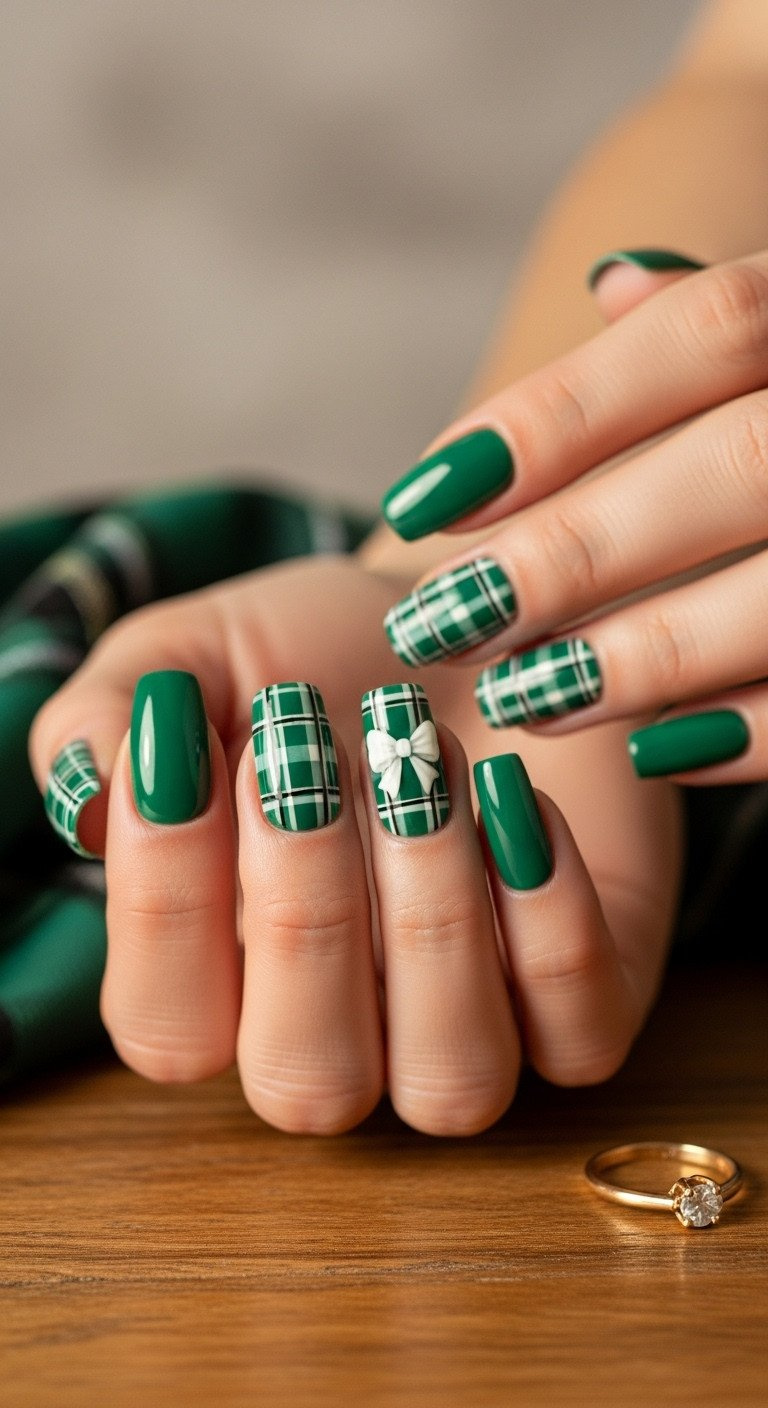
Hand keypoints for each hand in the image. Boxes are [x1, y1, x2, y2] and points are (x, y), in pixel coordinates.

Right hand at [30, 554, 678, 1132]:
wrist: (459, 617)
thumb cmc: (310, 656)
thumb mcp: (185, 660)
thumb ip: (105, 722)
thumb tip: (90, 797)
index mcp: (221, 983)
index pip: (167, 1027)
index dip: (168, 900)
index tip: (194, 742)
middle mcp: (341, 1035)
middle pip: (308, 1081)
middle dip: (307, 910)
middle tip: (307, 746)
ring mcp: (469, 1029)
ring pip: (448, 1081)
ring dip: (432, 916)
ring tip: (419, 762)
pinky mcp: (585, 997)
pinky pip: (579, 1034)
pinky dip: (551, 915)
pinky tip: (512, 788)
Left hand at [381, 248, 767, 782]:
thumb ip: (717, 317)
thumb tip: (613, 286)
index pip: (708, 334)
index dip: (558, 415)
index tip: (426, 498)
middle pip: (737, 465)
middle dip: (574, 551)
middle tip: (443, 619)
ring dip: (645, 654)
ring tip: (523, 694)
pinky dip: (748, 730)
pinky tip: (650, 749)